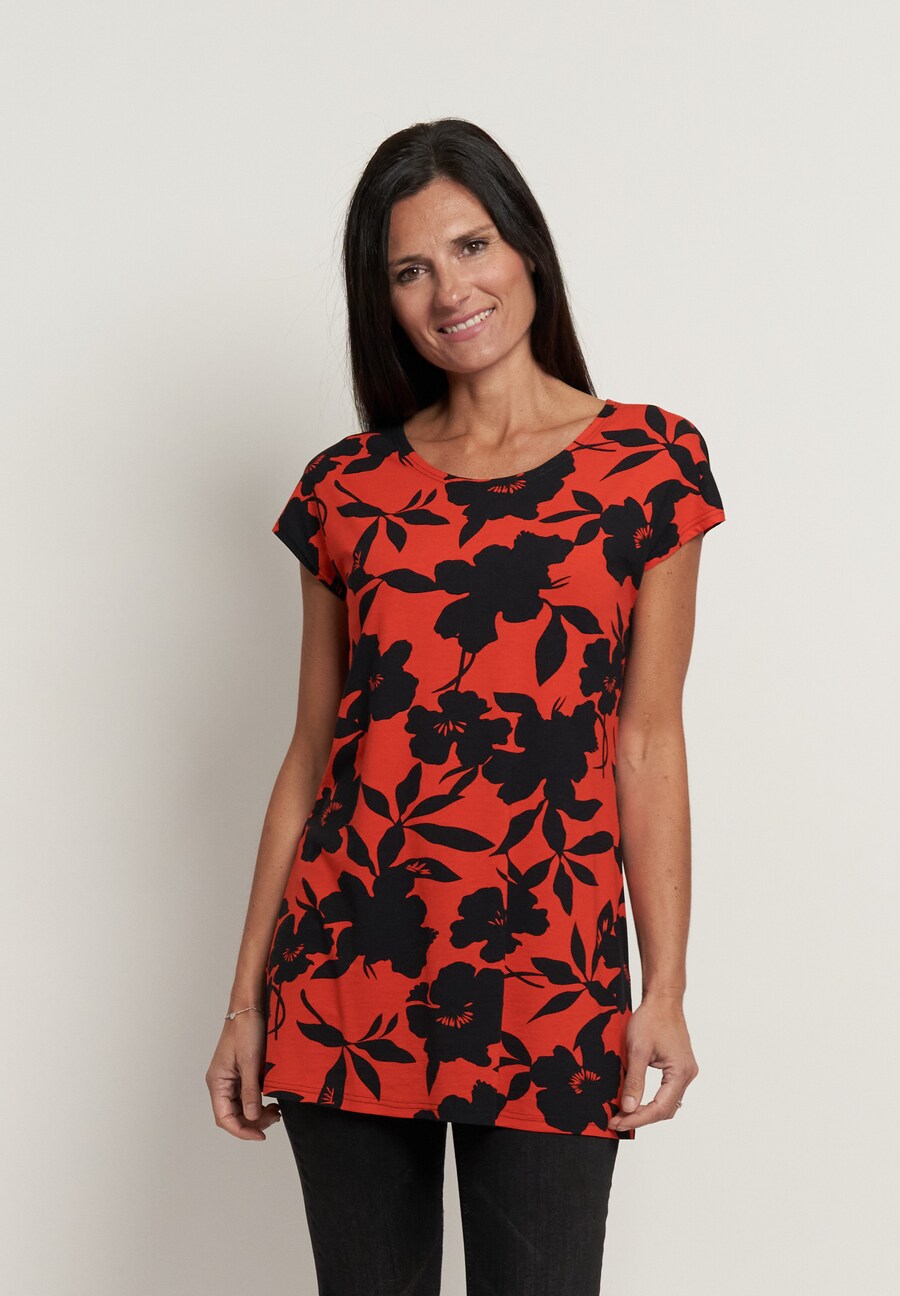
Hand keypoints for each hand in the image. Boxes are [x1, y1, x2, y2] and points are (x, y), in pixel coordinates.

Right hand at [206, 1012, 282, 1140]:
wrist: (250, 1007)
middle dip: (253, 1122)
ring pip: (241, 1106)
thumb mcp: (250, 1062)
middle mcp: (221, 1083)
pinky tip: (271, 1100)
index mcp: (217, 1082)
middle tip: (274, 1118)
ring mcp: (231, 1078)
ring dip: (256, 1112)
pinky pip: (246, 1094)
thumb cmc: (246, 1030)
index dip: (242, 1131)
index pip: (224, 1118)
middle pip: (233, 1115)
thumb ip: (250, 1091)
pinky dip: (258, 1101)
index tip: (261, 1135)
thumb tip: (252, 1117)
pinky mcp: (241, 1072)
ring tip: (276, 1111)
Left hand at [607, 993, 697, 1131]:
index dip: (637, 1119)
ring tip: (623, 1114)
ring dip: (646, 1111)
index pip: (659, 1108)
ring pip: (667, 1103)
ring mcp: (685, 1071)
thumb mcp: (637, 1050)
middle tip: (617, 1120)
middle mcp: (687, 1075)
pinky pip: (667, 1092)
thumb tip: (628, 1107)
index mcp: (680, 1072)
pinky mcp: (679, 1067)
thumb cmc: (652, 1019)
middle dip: (640, 1118)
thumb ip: (634, 1081)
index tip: (618, 1122)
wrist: (662, 999)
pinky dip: (652, 1100)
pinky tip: (636, 1100)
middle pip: (664, 1110)